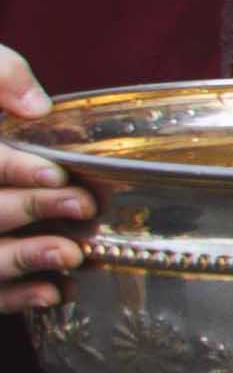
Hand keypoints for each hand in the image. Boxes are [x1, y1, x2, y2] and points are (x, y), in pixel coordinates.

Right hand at [0, 45, 90, 312]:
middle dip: (31, 209)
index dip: (16, 168)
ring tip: (72, 254)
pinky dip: (16, 297)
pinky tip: (56, 292)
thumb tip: (37, 105)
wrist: (1, 169)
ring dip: (25, 258)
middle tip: (84, 205)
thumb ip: (0, 75)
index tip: (57, 172)